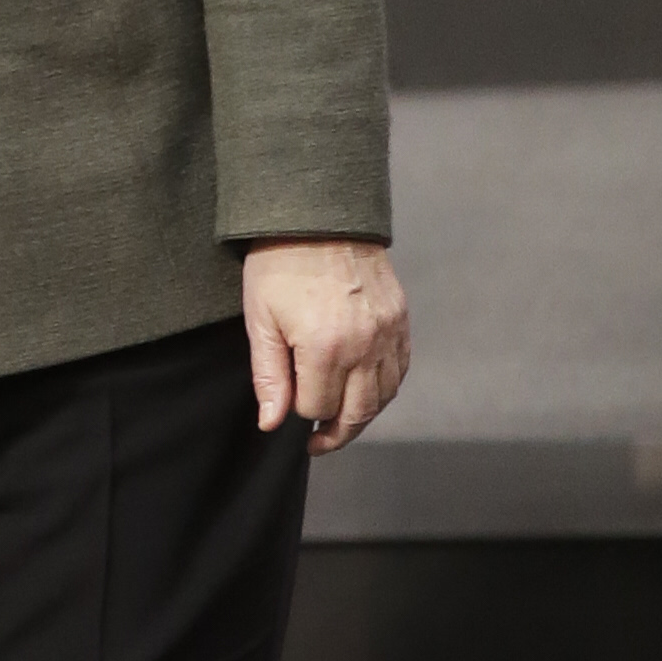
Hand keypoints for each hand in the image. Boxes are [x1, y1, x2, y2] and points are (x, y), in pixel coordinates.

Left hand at [241, 238, 409, 454]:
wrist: (318, 218)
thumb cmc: (278, 266)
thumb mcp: (260, 321)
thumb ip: (269, 377)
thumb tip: (272, 423)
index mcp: (325, 348)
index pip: (318, 409)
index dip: (300, 416)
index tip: (289, 412)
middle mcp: (365, 346)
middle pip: (358, 412)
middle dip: (336, 433)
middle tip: (318, 442)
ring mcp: (389, 333)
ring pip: (384, 396)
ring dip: (363, 415)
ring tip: (339, 421)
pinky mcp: (401, 320)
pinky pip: (400, 370)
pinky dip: (385, 389)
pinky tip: (365, 392)